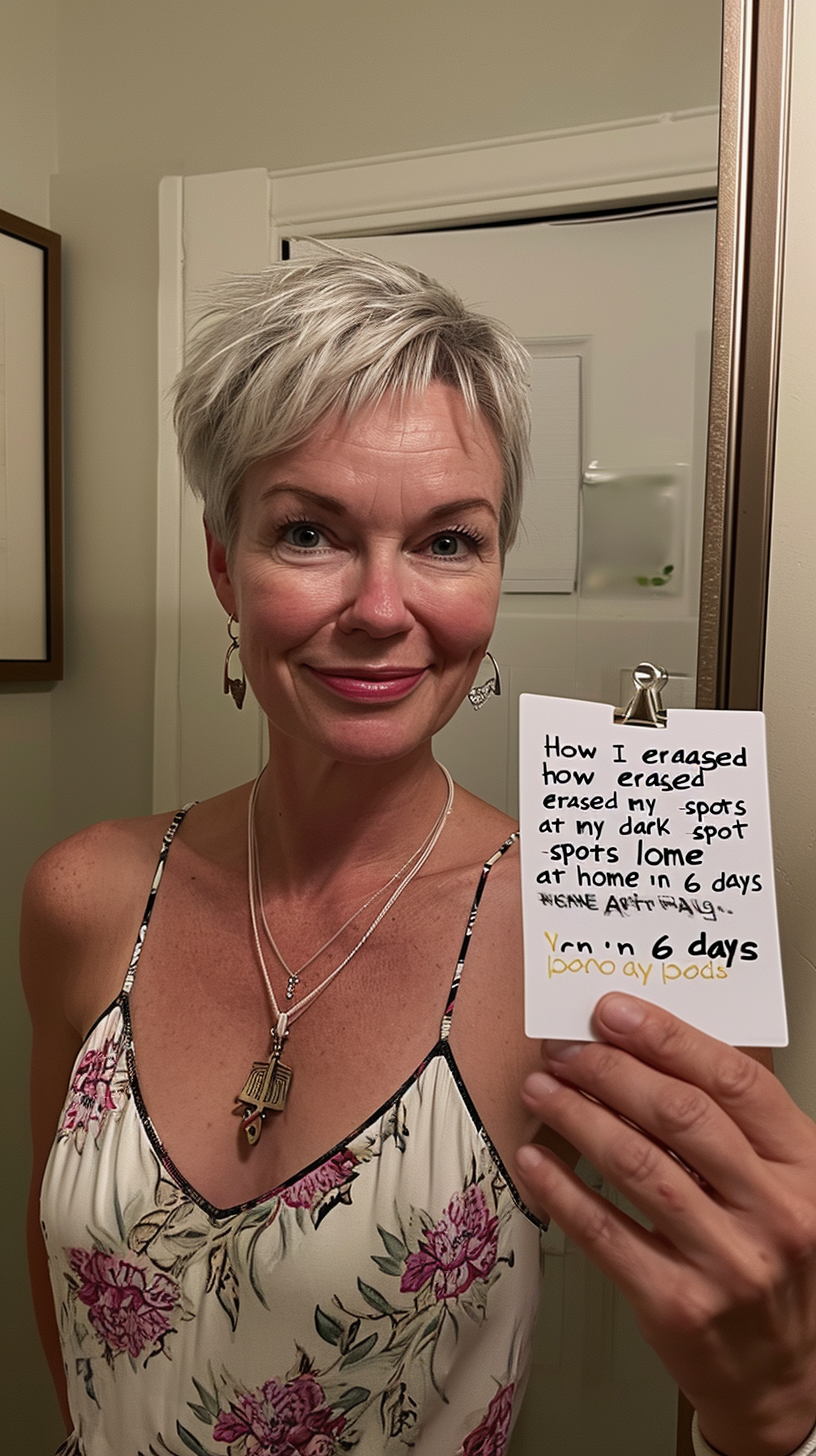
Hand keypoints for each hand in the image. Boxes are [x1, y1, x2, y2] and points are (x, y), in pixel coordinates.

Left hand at [515, 992, 815, 1455]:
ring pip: (637, 1166)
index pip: (734, 1081)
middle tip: (566, 1049)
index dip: (667, 1037)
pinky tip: (535, 1158)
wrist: (785, 1375)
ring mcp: (728, 1263)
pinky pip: (605, 1232)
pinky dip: (562, 1188)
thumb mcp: (784, 1179)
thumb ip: (737, 1117)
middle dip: (611, 1070)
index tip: (612, 1011)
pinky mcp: (677, 1305)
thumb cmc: (775, 1255)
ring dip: (578, 1117)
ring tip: (542, 1089)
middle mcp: (774, 1212)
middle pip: (681, 1116)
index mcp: (804, 1166)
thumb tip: (658, 1038)